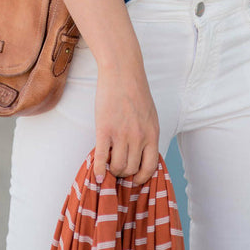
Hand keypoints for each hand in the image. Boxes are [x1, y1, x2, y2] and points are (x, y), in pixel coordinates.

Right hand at [93, 64, 159, 185]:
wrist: (121, 71)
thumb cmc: (135, 90)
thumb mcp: (150, 114)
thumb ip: (147, 134)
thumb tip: (142, 153)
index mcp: (152, 133)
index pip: (150, 167)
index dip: (141, 177)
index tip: (135, 179)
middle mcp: (139, 137)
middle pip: (131, 169)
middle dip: (124, 173)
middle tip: (117, 169)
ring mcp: (122, 134)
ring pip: (117, 166)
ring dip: (112, 171)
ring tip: (108, 166)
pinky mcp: (105, 129)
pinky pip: (101, 158)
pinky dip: (99, 170)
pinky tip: (98, 176)